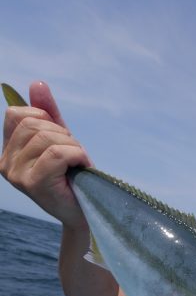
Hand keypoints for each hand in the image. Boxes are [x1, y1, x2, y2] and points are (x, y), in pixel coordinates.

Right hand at [0, 81, 89, 227]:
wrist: (87, 212)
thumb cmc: (74, 178)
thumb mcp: (61, 140)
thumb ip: (49, 114)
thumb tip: (37, 83)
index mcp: (7, 152)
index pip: (16, 114)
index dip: (45, 119)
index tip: (60, 140)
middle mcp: (5, 164)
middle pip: (32, 123)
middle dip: (62, 134)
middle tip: (73, 155)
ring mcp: (16, 175)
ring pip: (46, 137)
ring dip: (72, 146)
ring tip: (77, 164)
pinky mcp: (33, 183)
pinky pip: (57, 152)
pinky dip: (76, 155)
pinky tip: (81, 168)